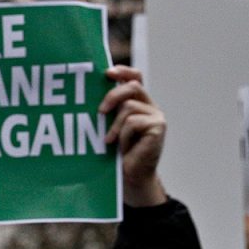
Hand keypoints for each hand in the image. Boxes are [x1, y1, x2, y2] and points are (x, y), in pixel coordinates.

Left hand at [101, 66, 166, 206]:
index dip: (123, 71)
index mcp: (138, 103)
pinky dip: (123, 135)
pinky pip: (133, 122)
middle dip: (112, 95)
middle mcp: (149, 106)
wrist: (130, 177)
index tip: (107, 72)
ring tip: (111, 141)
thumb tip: (89, 95)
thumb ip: (108, 111)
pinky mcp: (158, 127)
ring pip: (129, 107)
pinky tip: (123, 147)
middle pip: (133, 86)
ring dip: (115, 126)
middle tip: (100, 112)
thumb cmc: (117, 155)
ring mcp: (156, 116)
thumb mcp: (109, 128)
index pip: (135, 77)